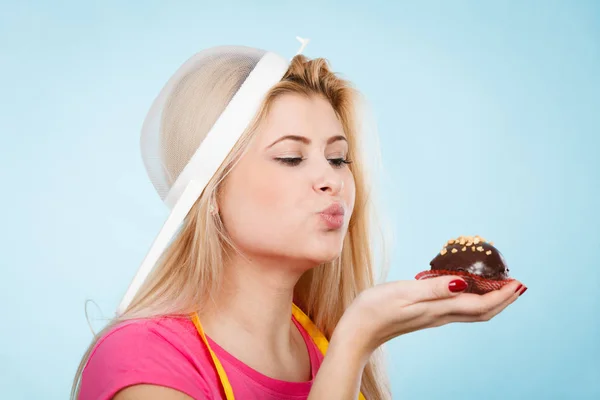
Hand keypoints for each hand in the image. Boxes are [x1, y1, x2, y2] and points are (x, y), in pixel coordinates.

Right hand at [336, 276, 525, 356]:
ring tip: (498, 286)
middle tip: (517, 285)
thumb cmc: (375, 309)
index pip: (480, 304)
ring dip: (489, 300)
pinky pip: (457, 309)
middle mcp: (440, 316)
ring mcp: (433, 317)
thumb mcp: (404, 292)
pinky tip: (466, 288)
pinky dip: (471, 299)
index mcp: (438, 310)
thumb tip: (465, 283)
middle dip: (502, 300)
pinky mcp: (424, 316)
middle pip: (481, 312)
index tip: (518, 283)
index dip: (502, 295)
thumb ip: (435, 287)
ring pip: (471, 311)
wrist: (358, 331)